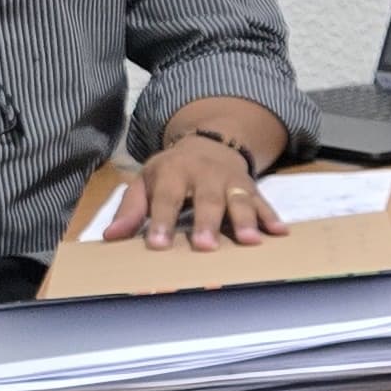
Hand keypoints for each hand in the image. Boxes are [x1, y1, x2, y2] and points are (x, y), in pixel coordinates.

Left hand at [105, 134, 287, 252]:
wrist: (209, 144)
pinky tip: (279, 233)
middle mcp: (205, 174)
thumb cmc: (172, 171)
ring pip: (239, 200)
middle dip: (207, 223)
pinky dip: (271, 217)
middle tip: (205, 247)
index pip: (166, 198)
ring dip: (245, 220)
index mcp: (173, 171)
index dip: (161, 221)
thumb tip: (111, 237)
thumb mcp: (146, 182)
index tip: (157, 245)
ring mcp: (231, 181)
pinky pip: (263, 202)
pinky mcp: (251, 188)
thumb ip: (131, 209)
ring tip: (249, 241)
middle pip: (207, 199)